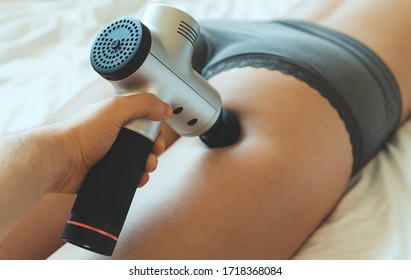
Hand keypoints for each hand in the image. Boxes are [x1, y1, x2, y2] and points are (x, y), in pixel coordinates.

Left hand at [52, 93, 171, 193]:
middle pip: (144, 142)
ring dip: (148, 165)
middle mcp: (114, 134)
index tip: (158, 137)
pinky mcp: (107, 171)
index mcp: (116, 117)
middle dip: (154, 150)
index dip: (155, 129)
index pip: (145, 120)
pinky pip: (129, 175)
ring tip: (146, 168)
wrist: (60, 160)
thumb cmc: (80, 133)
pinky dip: (137, 178)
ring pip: (138, 160)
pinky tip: (139, 178)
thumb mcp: (115, 109)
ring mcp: (110, 154)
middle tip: (153, 154)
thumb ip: (143, 104)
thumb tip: (165, 108)